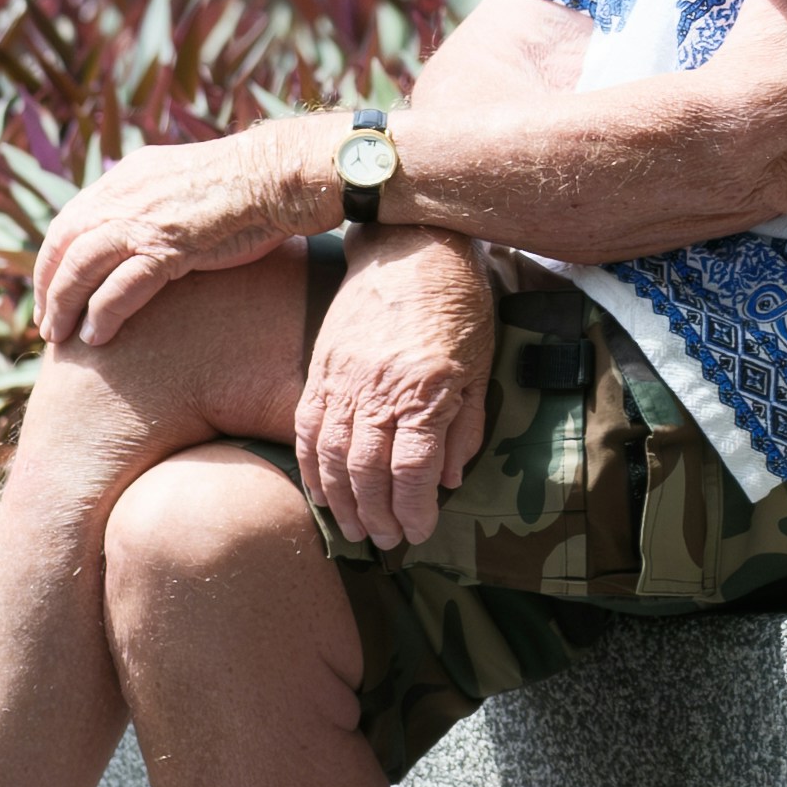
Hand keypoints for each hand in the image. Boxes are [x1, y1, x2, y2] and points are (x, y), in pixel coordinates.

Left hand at [33, 117, 314, 351]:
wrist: (278, 176)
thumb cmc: (246, 185)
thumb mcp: (184, 183)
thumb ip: (156, 203)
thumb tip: (144, 235)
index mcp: (127, 177)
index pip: (70, 220)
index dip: (53, 258)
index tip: (51, 290)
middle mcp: (126, 193)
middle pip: (65, 243)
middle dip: (50, 287)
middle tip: (47, 323)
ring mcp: (145, 218)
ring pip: (81, 267)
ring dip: (66, 305)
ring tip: (61, 337)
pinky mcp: (168, 245)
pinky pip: (121, 286)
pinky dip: (103, 313)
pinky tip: (97, 338)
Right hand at [295, 228, 499, 552]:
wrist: (412, 245)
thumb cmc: (457, 305)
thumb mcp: (480, 367)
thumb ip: (465, 426)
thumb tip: (448, 480)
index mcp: (423, 389)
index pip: (410, 470)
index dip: (414, 510)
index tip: (420, 532)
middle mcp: (377, 388)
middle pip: (366, 472)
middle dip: (376, 516)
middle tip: (387, 541)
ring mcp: (342, 378)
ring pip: (331, 456)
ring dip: (341, 501)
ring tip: (355, 529)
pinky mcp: (321, 367)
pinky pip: (306, 427)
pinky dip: (310, 465)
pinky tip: (320, 491)